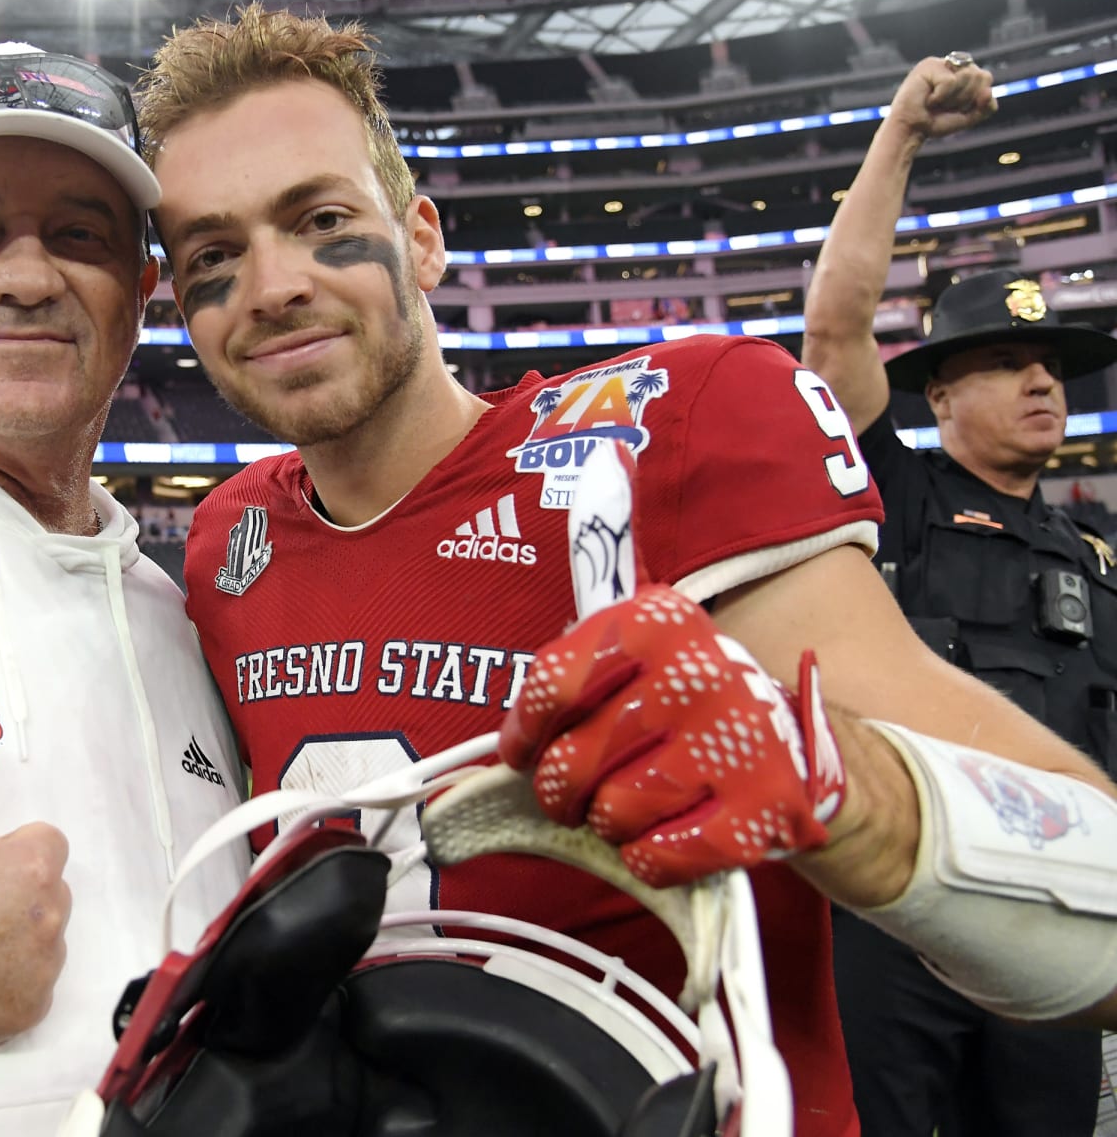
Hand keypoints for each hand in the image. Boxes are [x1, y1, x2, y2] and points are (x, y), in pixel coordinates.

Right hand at [0, 686, 71, 1044]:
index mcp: (32, 866)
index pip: (44, 846)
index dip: (4, 852)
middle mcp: (48, 919)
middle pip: (48, 894)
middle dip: (14, 894)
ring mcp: (38, 971)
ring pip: (43, 940)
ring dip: (15, 938)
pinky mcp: (25, 1014)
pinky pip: (32, 989)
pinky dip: (8, 985)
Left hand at [497, 442, 847, 886]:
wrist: (820, 756)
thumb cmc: (702, 703)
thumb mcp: (650, 638)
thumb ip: (591, 598)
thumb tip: (591, 484)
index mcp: (657, 620)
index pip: (546, 686)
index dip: (522, 734)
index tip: (522, 753)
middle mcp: (699, 667)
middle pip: (571, 763)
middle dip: (567, 789)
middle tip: (584, 790)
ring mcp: (738, 739)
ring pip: (612, 813)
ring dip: (612, 824)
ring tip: (636, 805)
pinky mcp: (767, 808)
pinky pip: (663, 855)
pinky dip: (653, 858)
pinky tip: (670, 838)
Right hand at [886, 56, 996, 143]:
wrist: (911, 130)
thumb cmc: (935, 122)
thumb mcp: (969, 117)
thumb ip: (987, 106)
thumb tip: (988, 92)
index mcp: (963, 71)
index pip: (986, 78)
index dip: (975, 98)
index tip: (955, 108)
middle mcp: (952, 64)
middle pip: (981, 75)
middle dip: (966, 98)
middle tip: (945, 105)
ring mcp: (940, 62)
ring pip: (968, 76)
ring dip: (953, 98)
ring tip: (936, 102)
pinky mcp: (928, 66)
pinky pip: (950, 82)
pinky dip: (941, 97)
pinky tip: (928, 99)